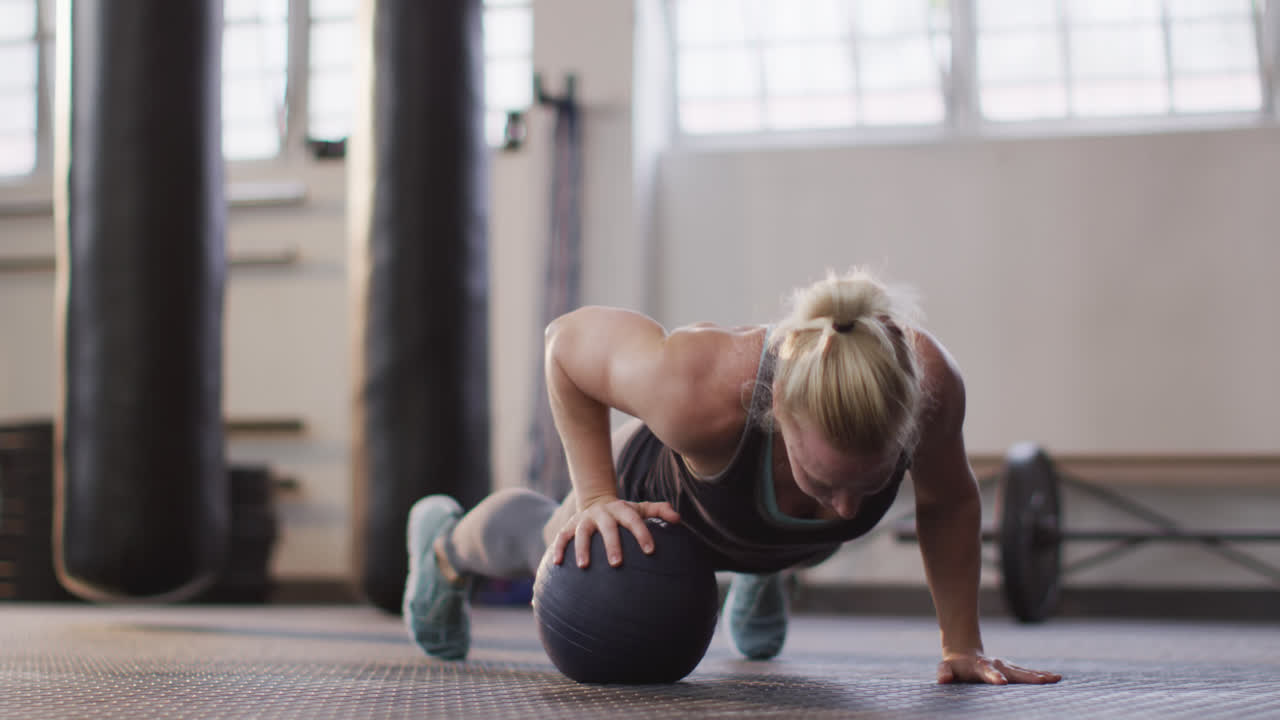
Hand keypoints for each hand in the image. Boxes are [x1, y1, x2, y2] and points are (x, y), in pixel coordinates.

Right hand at [550, 497, 679, 568]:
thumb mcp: (641, 509)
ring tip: (584, 566)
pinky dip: (558, 548)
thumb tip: (678, 519)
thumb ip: (659, 511)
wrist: (596, 502)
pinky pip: (561, 537)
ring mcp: (583, 519)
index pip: (634, 519)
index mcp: (621, 509)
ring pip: (581, 532)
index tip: (650, 551)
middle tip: (617, 564)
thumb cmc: (624, 513)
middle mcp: (602, 513)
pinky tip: (556, 563)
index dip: (642, 533)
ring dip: (581, 548)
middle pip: (607, 527)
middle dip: (612, 544)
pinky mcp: (569, 526)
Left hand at [937, 653, 1061, 684]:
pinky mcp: (1013, 670)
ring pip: (1024, 671)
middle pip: (1013, 671)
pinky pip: (1028, 673)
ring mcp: (1006, 666)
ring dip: (1039, 675)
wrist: (964, 654)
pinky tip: (1056, 678)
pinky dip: (1041, 675)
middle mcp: (997, 665)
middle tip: (1042, 681)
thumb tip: (942, 679)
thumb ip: (944, 673)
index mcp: (980, 666)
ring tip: (1055, 678)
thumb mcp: (946, 668)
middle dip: (1027, 676)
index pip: (987, 671)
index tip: (1001, 682)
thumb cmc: (954, 666)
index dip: (994, 676)